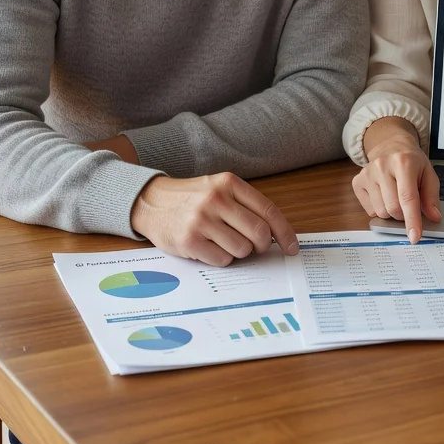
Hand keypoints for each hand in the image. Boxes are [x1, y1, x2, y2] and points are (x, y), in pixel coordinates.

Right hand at [130, 173, 298, 265]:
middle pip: (259, 233)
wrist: (151, 202)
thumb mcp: (219, 189)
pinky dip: (221, 258)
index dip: (285, 232)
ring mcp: (202, 220)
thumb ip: (245, 205)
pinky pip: (222, 259)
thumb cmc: (192, 198)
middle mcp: (217, 199)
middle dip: (262, 246)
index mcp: (229, 183)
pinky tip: (209, 246)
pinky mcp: (190, 240)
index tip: (292, 247)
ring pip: (242, 249)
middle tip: (255, 247)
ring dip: (238, 251)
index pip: (268, 211)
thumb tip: (275, 234)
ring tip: (223, 241)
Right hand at [352, 117, 440, 242]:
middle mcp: (382, 166)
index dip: (412, 220)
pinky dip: (379, 209)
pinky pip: (370, 210)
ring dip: (391, 212)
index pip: (408, 197)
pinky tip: (384, 195)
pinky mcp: (357, 181)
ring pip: (380, 212)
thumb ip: (432, 196)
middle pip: (393, 208)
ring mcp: (367, 174)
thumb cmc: (411, 161)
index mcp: (403, 162)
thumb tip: (434, 217)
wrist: (390, 145)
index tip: (414, 237)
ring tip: (395, 196)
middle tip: (409, 204)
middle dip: (404, 215)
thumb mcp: (428, 173)